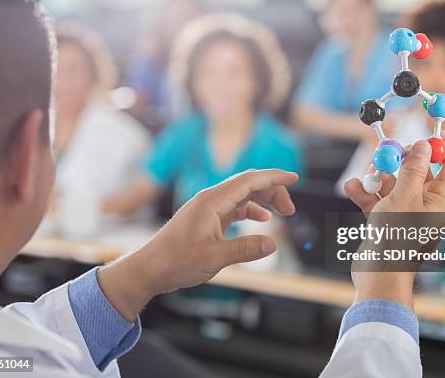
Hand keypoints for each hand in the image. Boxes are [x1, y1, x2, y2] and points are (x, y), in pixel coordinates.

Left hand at [97, 169, 297, 320]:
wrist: (150, 269)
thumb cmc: (175, 261)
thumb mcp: (215, 258)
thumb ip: (245, 249)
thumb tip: (273, 244)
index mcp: (212, 201)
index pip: (249, 180)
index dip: (274, 177)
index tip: (294, 177)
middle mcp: (210, 199)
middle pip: (248, 184)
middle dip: (273, 191)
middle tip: (290, 209)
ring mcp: (208, 208)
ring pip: (242, 195)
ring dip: (263, 200)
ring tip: (282, 213)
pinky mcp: (207, 218)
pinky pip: (235, 207)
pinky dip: (251, 210)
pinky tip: (262, 219)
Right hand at [343, 131, 444, 307]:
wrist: (376, 274)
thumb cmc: (396, 239)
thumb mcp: (404, 197)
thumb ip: (413, 169)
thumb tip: (424, 145)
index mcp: (443, 201)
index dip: (443, 145)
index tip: (433, 129)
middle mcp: (428, 205)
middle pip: (418, 171)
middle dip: (399, 160)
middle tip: (388, 152)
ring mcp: (407, 213)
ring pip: (395, 183)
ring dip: (377, 177)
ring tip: (366, 177)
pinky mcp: (389, 220)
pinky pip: (380, 198)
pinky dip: (367, 193)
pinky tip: (353, 188)